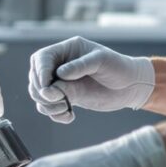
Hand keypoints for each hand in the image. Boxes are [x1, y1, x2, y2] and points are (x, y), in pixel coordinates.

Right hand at [29, 37, 154, 121]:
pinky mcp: (67, 97)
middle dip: (41, 91)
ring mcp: (62, 82)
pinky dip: (55, 114)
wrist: (131, 86)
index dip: (40, 72)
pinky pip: (49, 107)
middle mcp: (60, 65)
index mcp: (67, 50)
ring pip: (39, 94)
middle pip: (35, 78)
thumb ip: (80, 66)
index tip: (47, 87)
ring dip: (47, 104)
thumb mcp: (102, 61)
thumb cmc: (119, 67)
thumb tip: (59, 74)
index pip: (41, 59)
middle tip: (60, 99)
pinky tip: (70, 116)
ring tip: (65, 108)